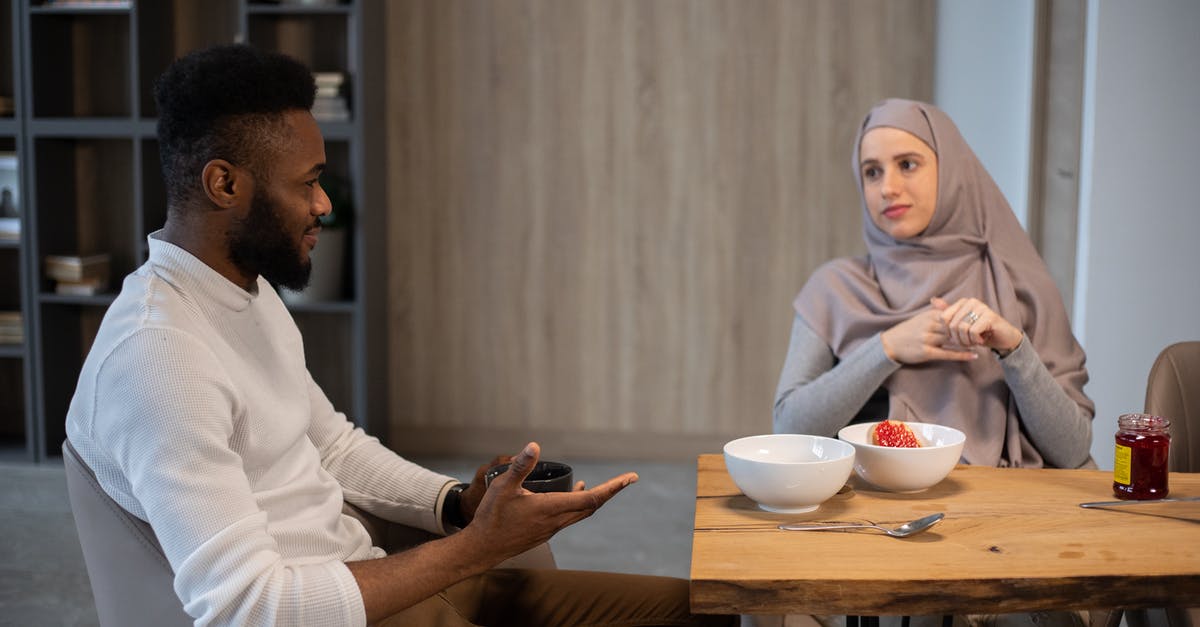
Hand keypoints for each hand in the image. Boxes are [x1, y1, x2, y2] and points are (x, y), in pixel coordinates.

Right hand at [457, 442, 636, 562]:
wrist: (483, 548)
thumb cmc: (491, 517)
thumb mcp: (503, 487)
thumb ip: (520, 466)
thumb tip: (534, 446)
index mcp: (550, 508)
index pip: (591, 499)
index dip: (613, 488)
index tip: (630, 478)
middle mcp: (556, 521)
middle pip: (593, 506)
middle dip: (612, 491)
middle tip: (628, 479)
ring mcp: (552, 528)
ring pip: (582, 512)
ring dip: (597, 498)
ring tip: (609, 486)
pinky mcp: (546, 532)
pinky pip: (571, 516)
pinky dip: (581, 504)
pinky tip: (575, 493)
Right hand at [880, 307, 976, 364]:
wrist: (889, 345)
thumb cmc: (906, 331)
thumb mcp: (919, 318)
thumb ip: (934, 312)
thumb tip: (947, 305)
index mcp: (929, 316)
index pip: (953, 315)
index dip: (966, 318)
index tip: (979, 320)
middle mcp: (929, 326)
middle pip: (955, 327)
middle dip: (970, 329)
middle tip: (986, 332)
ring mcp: (928, 339)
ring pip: (954, 339)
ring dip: (969, 342)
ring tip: (983, 343)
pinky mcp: (927, 352)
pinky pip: (948, 353)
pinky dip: (962, 354)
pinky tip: (973, 355)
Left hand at [932, 297, 1021, 354]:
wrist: (1004, 339)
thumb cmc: (981, 333)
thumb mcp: (962, 325)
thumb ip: (948, 313)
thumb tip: (932, 300)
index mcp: (963, 302)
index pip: (943, 317)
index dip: (947, 332)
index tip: (956, 338)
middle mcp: (972, 302)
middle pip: (952, 324)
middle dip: (958, 339)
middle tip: (967, 343)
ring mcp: (982, 308)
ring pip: (962, 328)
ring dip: (966, 341)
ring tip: (974, 342)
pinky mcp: (990, 317)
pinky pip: (973, 332)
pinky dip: (975, 340)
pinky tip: (981, 340)